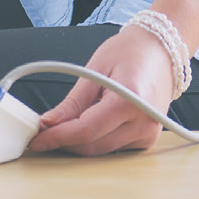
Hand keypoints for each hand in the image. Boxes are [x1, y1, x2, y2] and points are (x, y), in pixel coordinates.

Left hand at [26, 24, 175, 155]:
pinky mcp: (148, 138)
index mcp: (131, 100)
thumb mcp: (96, 68)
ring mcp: (148, 132)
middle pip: (93, 145)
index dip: (58, 137)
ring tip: (65, 124)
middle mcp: (144, 121)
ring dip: (79, 142)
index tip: (37, 139)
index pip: (86, 130)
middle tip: (44, 130)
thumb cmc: (131, 50)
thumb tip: (48, 124)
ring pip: (101, 150)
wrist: (162, 47)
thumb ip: (73, 101)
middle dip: (64, 141)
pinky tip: (89, 122)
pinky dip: (96, 139)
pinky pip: (113, 147)